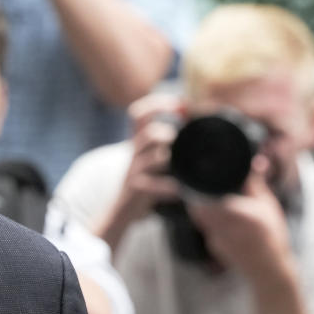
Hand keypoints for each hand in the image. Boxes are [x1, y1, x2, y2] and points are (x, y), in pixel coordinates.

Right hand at [98, 95, 183, 241]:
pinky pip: (154, 185)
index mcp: (139, 141)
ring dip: (167, 157)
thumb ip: (164, 142)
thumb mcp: (150, 157)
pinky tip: (180, 191)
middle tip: (178, 138)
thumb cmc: (145, 180)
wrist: (121, 209)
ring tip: (179, 163)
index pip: (138, 113)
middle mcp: (135, 152)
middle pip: (146, 132)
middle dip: (165, 132)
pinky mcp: (137, 188)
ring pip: (151, 157)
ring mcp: (135, 170)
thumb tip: (192, 123)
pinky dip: (170, 187)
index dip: (155, 104)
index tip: (178, 104)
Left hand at [187, 155, 292, 282]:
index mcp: (239, 214)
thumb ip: (255, 183)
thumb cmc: (273, 236)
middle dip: (198, 198)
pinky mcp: (214, 248)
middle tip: (201, 187)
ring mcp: (216, 240)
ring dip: (202, 210)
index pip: (205, 199)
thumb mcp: (268, 206)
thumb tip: (254, 161)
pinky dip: (210, 223)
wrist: (270, 270)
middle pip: (198, 208)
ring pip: (200, 219)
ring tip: (212, 201)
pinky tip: (222, 221)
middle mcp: (225, 228)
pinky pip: (206, 230)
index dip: (197, 189)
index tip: (198, 181)